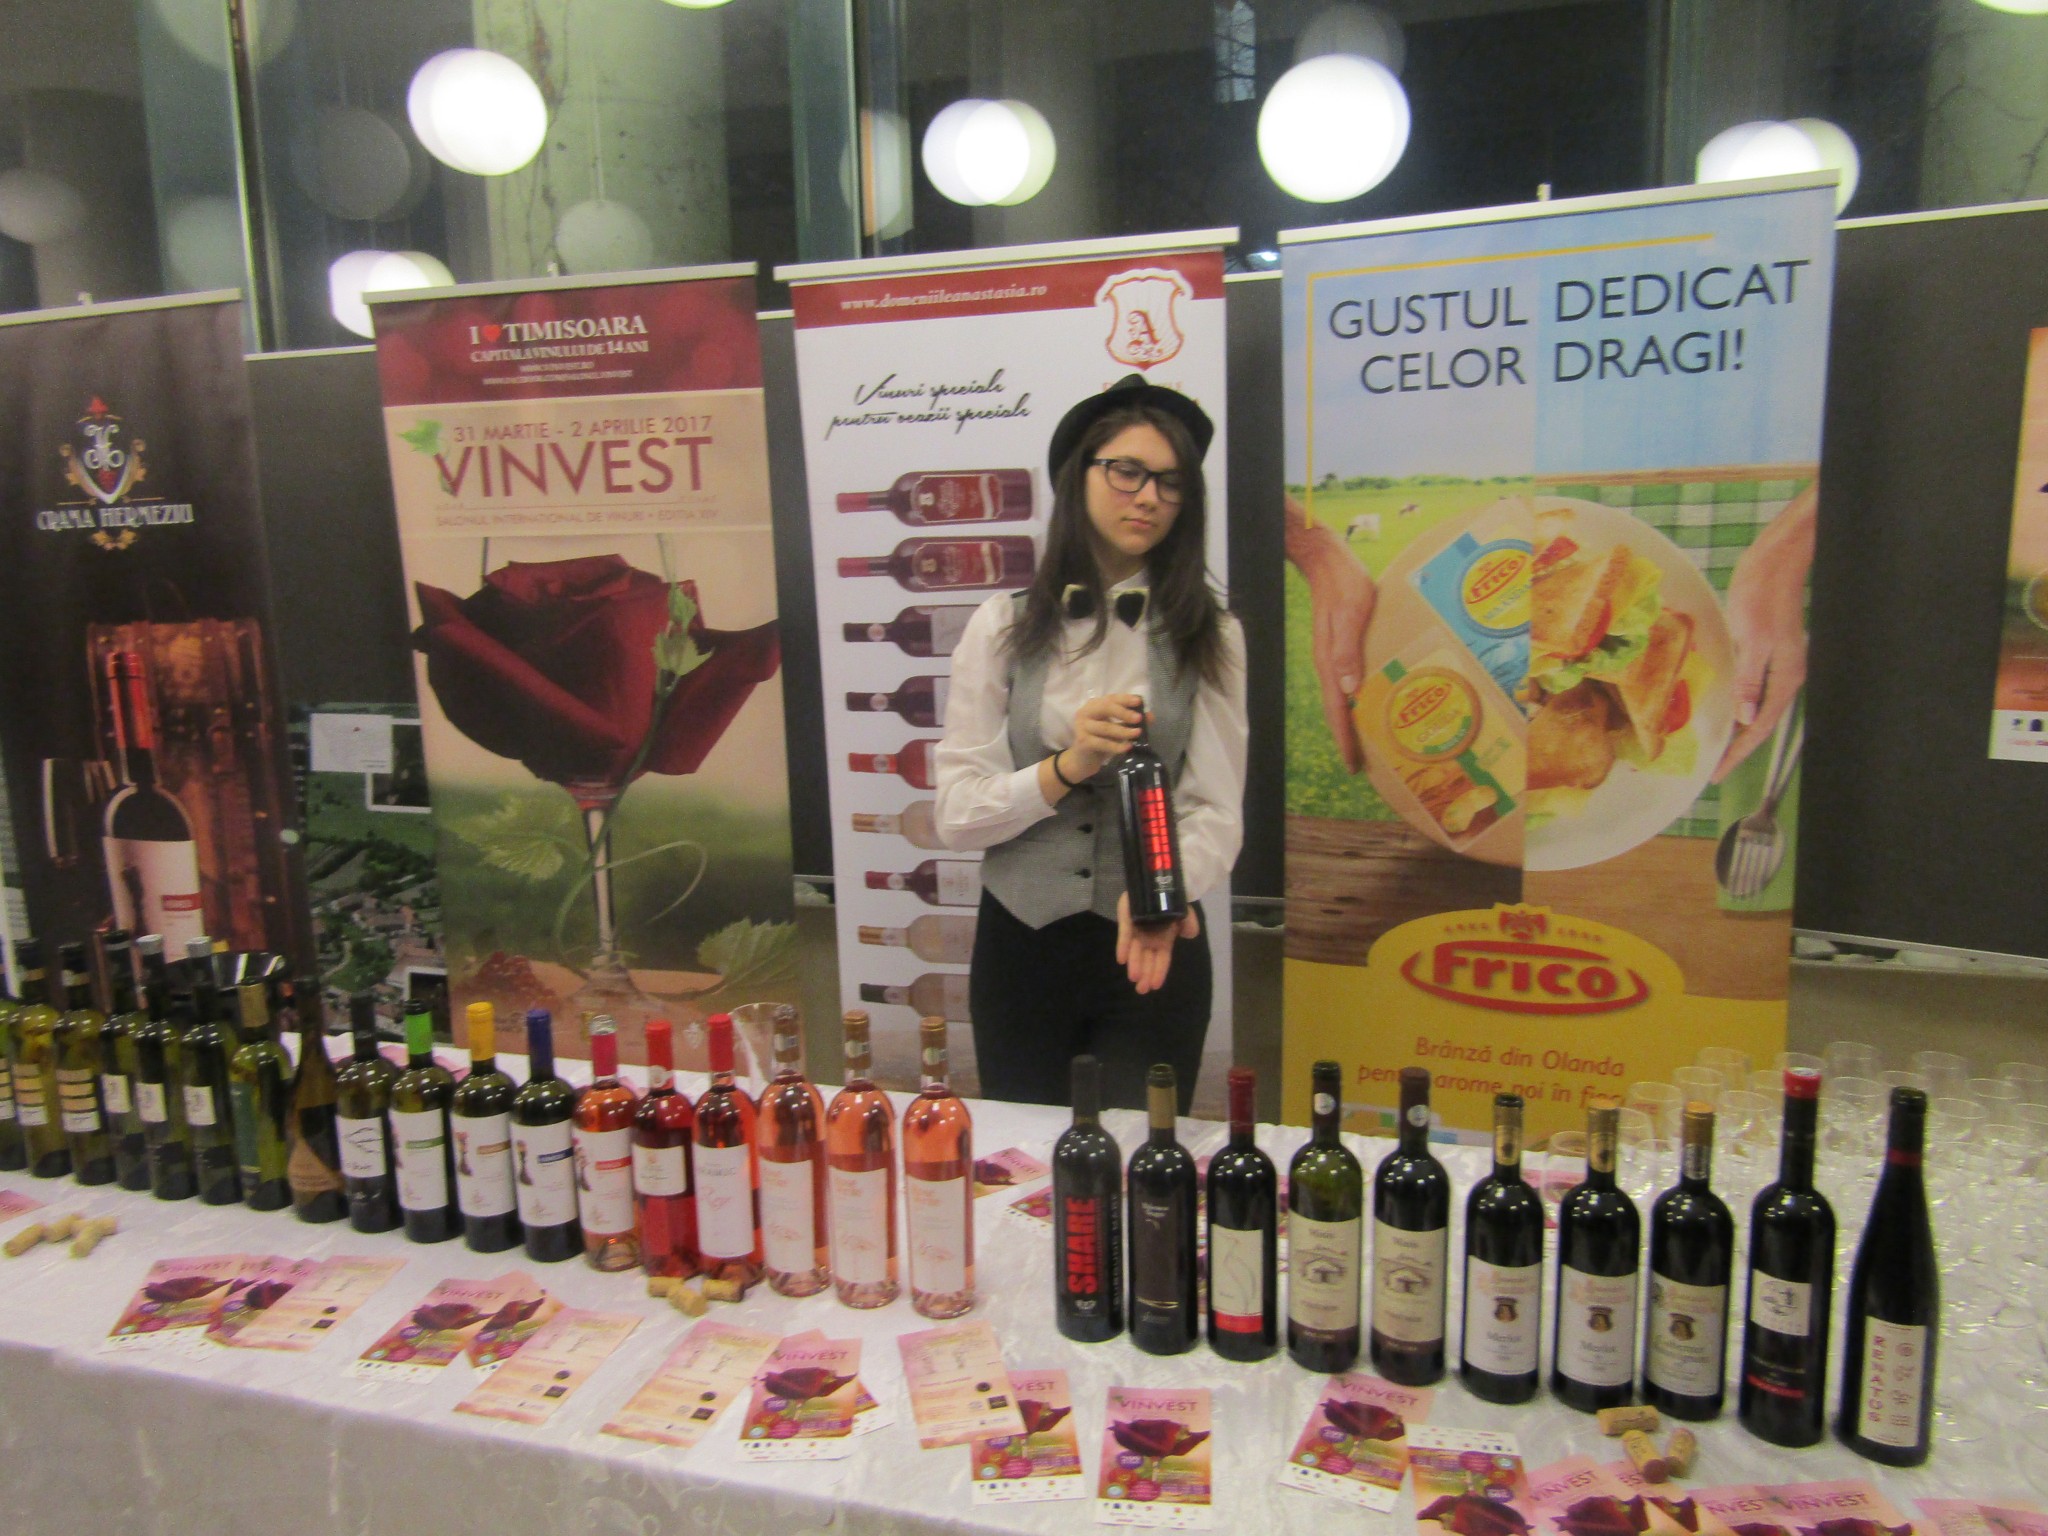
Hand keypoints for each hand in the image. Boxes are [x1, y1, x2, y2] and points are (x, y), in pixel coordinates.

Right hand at [1064, 693, 1144, 779]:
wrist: (1083, 760)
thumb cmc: (1101, 740)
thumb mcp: (1117, 729)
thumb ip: (1131, 721)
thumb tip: (1150, 716)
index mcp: (1094, 705)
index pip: (1111, 698)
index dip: (1125, 699)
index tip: (1139, 702)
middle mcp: (1086, 712)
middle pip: (1105, 708)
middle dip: (1124, 713)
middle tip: (1138, 718)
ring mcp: (1082, 727)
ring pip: (1105, 727)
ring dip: (1123, 730)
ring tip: (1137, 733)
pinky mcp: (1083, 742)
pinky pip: (1102, 743)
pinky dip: (1116, 746)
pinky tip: (1127, 747)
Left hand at [1116, 891, 1200, 995]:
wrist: (1155, 885)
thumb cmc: (1169, 902)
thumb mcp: (1183, 912)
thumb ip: (1188, 922)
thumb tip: (1191, 934)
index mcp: (1164, 940)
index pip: (1162, 960)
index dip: (1159, 972)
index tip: (1155, 986)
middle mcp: (1150, 940)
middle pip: (1148, 960)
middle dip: (1146, 975)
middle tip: (1141, 989)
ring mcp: (1137, 932)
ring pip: (1135, 951)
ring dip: (1135, 964)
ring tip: (1134, 977)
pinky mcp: (1126, 922)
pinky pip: (1124, 936)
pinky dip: (1123, 947)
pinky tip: (1121, 959)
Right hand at [1283, 492, 1376, 772]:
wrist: (1326, 560)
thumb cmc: (1344, 582)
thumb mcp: (1352, 613)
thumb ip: (1348, 650)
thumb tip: (1349, 690)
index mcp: (1330, 661)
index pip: (1337, 709)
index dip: (1345, 738)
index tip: (1353, 765)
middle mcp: (1328, 664)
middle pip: (1336, 710)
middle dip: (1347, 738)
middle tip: (1362, 765)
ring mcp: (1331, 656)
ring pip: (1340, 698)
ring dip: (1350, 721)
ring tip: (1366, 742)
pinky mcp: (1337, 647)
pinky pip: (1344, 682)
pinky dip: (1354, 700)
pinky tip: (1366, 702)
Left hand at [1713, 484, 1817, 782]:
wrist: (1774, 562)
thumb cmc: (1762, 595)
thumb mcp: (1752, 639)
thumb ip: (1750, 680)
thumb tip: (1745, 718)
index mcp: (1785, 676)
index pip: (1760, 726)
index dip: (1739, 752)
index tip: (1718, 773)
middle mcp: (1786, 675)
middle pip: (1761, 722)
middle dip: (1739, 747)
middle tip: (1715, 768)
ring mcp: (1778, 663)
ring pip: (1757, 707)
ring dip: (1739, 728)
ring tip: (1718, 747)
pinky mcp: (1767, 651)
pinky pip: (1753, 689)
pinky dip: (1739, 704)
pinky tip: (1725, 709)